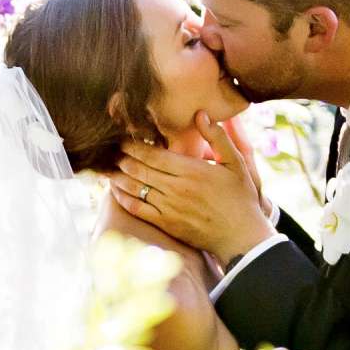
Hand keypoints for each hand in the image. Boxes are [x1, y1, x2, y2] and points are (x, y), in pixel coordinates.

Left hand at [110, 120, 274, 262]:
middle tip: (110, 149)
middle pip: (139, 169)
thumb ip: (217, 137)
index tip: (122, 138)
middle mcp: (177, 188)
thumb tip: (201, 114)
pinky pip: (137, 209)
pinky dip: (122, 198)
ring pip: (134, 188)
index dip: (133, 145)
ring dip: (117, 176)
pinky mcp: (166, 224)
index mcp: (191, 171)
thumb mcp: (236, 163)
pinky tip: (114, 190)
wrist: (242, 236)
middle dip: (121, 157)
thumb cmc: (241, 197)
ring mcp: (169, 208)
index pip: (153, 154)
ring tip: (107, 166)